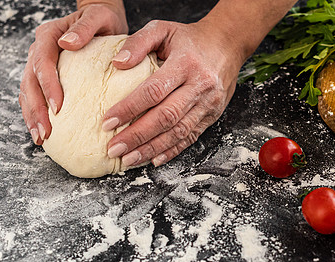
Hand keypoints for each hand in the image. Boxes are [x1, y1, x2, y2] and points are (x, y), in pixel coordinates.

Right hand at [19, 2, 126, 144]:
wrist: (99, 20)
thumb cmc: (101, 19)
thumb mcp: (98, 17)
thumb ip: (84, 28)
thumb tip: (67, 43)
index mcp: (48, 35)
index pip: (42, 63)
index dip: (48, 86)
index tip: (57, 107)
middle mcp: (38, 50)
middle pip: (30, 82)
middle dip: (36, 109)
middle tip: (46, 132)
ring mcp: (37, 64)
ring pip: (27, 92)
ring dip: (32, 116)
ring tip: (40, 137)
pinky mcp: (43, 77)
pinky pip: (34, 97)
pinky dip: (36, 115)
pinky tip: (42, 132)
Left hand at [103, 20, 246, 166]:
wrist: (227, 44)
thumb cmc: (189, 38)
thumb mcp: (162, 28)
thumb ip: (138, 42)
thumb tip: (117, 62)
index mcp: (186, 63)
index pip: (154, 91)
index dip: (129, 108)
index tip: (107, 122)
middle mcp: (200, 86)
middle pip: (165, 117)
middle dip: (137, 136)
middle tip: (113, 148)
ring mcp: (208, 103)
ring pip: (178, 132)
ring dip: (151, 149)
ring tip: (128, 159)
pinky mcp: (212, 115)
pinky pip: (191, 138)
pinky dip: (171, 151)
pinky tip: (153, 160)